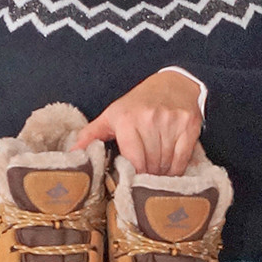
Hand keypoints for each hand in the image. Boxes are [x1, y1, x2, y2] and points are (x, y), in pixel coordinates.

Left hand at [75, 69, 202, 175]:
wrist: (174, 82)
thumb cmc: (139, 103)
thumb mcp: (112, 114)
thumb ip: (91, 135)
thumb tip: (73, 154)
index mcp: (127, 119)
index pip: (134, 162)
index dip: (134, 175)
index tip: (132, 179)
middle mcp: (150, 120)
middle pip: (151, 165)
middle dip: (147, 175)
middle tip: (144, 177)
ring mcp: (172, 122)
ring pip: (166, 165)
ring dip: (161, 174)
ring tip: (156, 171)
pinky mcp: (189, 126)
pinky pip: (182, 160)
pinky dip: (176, 170)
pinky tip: (170, 169)